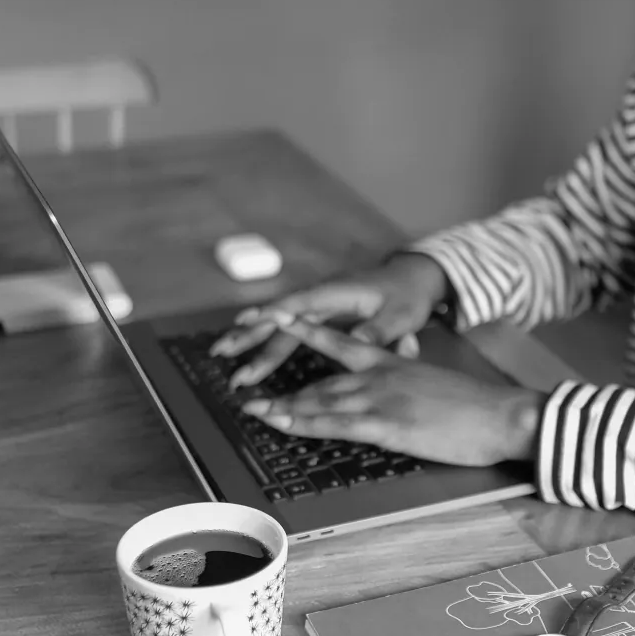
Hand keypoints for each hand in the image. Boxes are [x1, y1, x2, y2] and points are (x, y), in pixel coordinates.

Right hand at [211, 253, 449, 388]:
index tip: (249, 323)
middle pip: (279, 315)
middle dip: (250, 334)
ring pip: (279, 324)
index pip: (300, 303)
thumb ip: (378, 329)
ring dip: (251, 339)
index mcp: (337, 293)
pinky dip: (265, 339)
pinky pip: (286, 328)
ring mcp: (317, 306)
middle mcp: (320, 297)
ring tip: (223, 355)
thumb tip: (358, 340)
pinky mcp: (318, 314)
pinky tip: (247, 349)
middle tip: (223, 351)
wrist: (411, 280)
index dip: (274, 314)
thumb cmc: (405, 296)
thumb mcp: (400, 314)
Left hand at [240, 318, 544, 466]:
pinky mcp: (385, 423)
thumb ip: (411, 370)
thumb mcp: (435, 380)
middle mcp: (379, 375)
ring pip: (320, 401)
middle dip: (285, 388)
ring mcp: (380, 398)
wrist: (500, 415)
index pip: (340, 343)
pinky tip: (282, 423)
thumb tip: (404, 359)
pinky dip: (303, 421)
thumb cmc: (474, 405)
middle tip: (252, 392)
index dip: (307, 333)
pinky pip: (333, 422)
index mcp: (392, 362)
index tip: (281, 321)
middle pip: (321, 380)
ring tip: (254, 411)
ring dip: (283, 407)